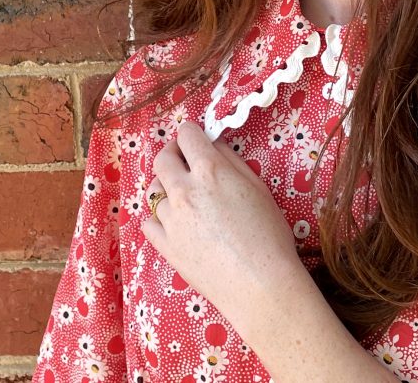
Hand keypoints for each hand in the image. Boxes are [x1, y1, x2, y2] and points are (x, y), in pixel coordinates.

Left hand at [140, 120, 300, 319]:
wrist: (260, 285)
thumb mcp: (259, 188)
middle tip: (185, 160)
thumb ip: (233, 161)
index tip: (195, 138)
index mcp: (210, 171)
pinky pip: (148, 222)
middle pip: (162, 158)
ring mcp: (170, 219)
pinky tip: (175, 223)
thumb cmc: (269, 236)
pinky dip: (159, 218)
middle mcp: (184, 191)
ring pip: (152, 190)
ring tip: (182, 196)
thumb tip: (215, 147)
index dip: (192, 133)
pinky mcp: (164, 246)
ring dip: (165, 186)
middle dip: (173, 153)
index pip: (187, 135)